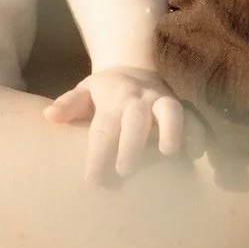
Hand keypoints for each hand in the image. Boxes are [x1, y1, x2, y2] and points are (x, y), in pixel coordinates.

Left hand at [45, 65, 193, 183]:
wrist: (137, 66)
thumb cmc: (105, 92)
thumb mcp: (84, 92)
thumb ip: (68, 105)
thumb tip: (49, 116)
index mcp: (112, 100)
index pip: (103, 128)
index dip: (98, 154)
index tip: (93, 181)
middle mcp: (139, 100)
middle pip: (136, 117)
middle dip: (132, 143)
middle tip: (125, 170)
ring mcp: (163, 101)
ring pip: (171, 110)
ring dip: (172, 129)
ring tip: (169, 154)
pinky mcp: (183, 107)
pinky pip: (196, 117)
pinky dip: (198, 133)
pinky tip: (197, 153)